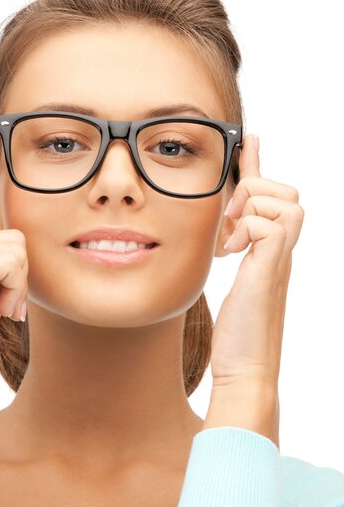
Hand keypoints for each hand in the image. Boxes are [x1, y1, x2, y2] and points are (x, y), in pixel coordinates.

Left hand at [203, 134, 303, 445]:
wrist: (245, 366)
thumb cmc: (237, 331)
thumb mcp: (230, 281)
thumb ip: (231, 253)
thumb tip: (218, 232)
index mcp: (271, 250)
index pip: (270, 196)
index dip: (257, 166)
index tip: (248, 140)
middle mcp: (282, 250)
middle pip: (288, 192)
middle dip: (256, 193)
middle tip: (230, 225)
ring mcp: (280, 258)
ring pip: (283, 201)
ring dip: (250, 210)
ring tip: (231, 241)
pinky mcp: (272, 268)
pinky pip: (267, 223)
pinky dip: (244, 229)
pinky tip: (231, 252)